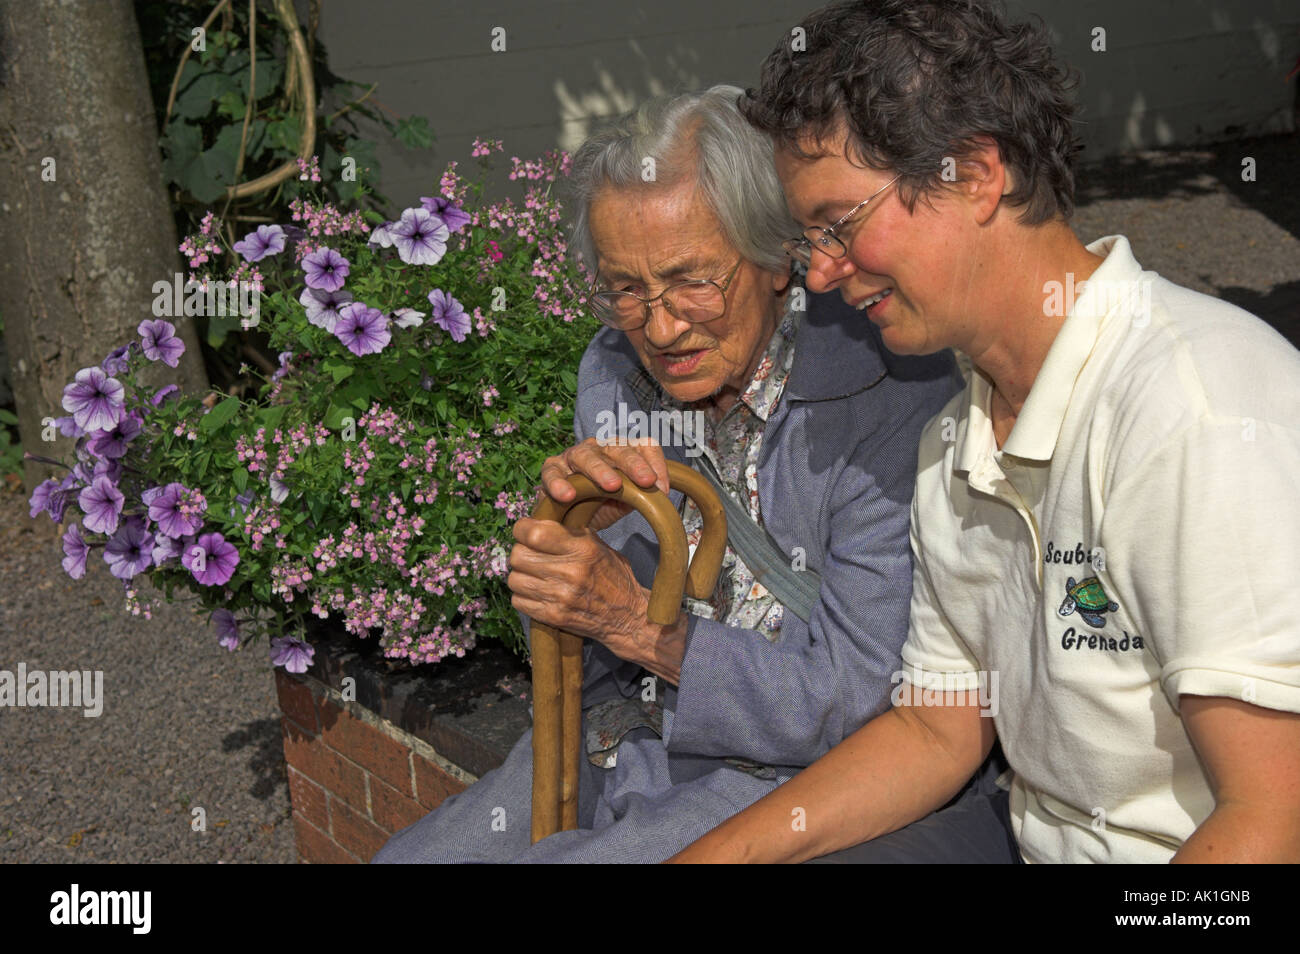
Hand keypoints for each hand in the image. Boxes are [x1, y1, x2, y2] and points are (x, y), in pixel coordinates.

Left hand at [508, 516, 648, 644]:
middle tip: (531, 554)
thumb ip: (569, 534)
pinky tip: (537, 592)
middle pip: (518, 556)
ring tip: (535, 574)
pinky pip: (518, 601)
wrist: (627, 616)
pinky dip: (523, 596)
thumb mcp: (598, 546)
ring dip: (521, 575)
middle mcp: (570, 572)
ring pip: (514, 579)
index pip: (534, 534)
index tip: (525, 530)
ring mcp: (560, 597)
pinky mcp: (553, 616)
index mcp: (583, 549)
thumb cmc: (613, 577)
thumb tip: (537, 522)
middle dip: (521, 552)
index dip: (522, 530)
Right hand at [537, 436, 669, 531]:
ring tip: (612, 486)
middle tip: (647, 481)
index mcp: (622, 452)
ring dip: (600, 470)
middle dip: (634, 464)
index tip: (664, 488)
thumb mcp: (624, 502)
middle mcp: (599, 448)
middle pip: (618, 449)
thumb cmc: (599, 504)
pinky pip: (553, 473)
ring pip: (586, 456)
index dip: (656, 463)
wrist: (567, 517)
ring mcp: (574, 456)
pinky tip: (567, 495)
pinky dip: (559, 483)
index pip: (644, 446)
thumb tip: (660, 495)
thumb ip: (640, 496)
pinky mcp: (552, 469)